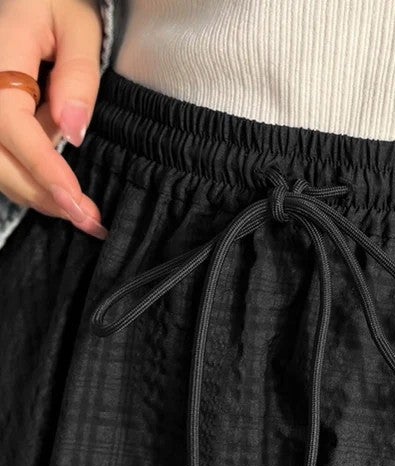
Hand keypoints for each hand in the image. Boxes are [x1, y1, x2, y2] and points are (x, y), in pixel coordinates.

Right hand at [0, 0, 107, 238]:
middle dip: (42, 194)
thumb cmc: (56, 3)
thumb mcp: (78, 24)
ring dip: (35, 195)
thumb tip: (73, 132)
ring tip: (82, 215)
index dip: (42, 166)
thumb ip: (78, 75)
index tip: (76, 200)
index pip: (10, 123)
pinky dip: (27, 182)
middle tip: (89, 220)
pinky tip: (60, 195)